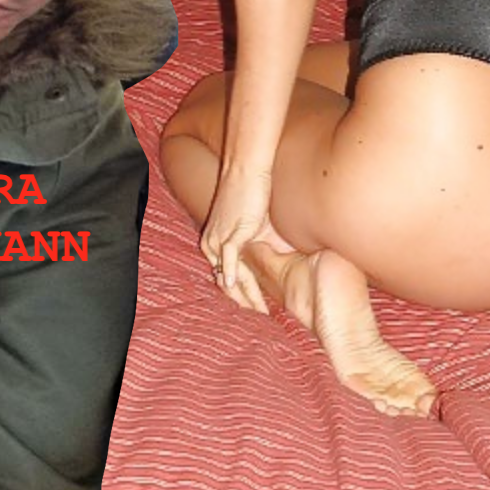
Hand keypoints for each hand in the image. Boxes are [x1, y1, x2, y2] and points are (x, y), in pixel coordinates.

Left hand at [201, 163, 272, 312]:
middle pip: (226, 282)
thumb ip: (260, 243)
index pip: (226, 277)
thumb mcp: (256, 224)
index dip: (241, 296)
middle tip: (258, 320)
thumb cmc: (252, 193)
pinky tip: (237, 285)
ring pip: (229, 274)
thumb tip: (276, 256)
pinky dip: (232, 271)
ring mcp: (220, 238)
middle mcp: (213, 244)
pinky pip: (229, 256)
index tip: (256, 310)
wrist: (246, 169)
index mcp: (216, 244)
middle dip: (243, 302)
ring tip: (256, 312)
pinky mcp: (231, 231)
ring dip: (243, 294)